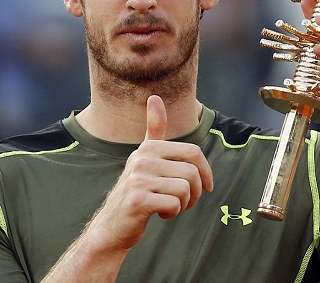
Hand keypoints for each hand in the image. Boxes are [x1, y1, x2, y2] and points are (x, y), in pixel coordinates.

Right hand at [93, 95, 213, 250]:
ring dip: (184, 204)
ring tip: (170, 206)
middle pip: (191, 172)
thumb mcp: (145, 156)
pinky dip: (172, 212)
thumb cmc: (137, 189)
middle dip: (195, 192)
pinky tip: (160, 213)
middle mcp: (142, 159)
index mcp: (149, 147)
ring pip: (185, 189)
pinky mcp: (138, 200)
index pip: (193, 153)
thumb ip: (153, 128)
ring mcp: (138, 179)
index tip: (207, 186)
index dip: (206, 171)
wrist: (113, 224)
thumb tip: (154, 96)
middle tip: (186, 201)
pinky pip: (174, 204)